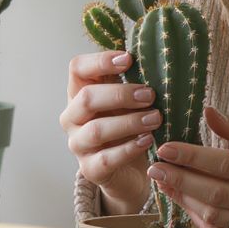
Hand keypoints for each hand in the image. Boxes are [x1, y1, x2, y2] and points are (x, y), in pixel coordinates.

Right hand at [60, 50, 161, 213]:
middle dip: (120, 95)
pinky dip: (128, 149)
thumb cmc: (128, 126)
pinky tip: (147, 141)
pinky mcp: (90, 169)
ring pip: (96, 130)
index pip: (77, 68)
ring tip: (155, 118)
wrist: (130, 171)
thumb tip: (153, 56)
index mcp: (79, 93)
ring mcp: (78, 145)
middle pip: (86, 99)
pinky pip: (106, 159)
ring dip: (128, 122)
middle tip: (150, 95)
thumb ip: (132, 80)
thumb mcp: (128, 101)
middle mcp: (73, 117)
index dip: (100, 61)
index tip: (128, 59)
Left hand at [147, 107, 228, 227]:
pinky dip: (196, 217)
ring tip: (164, 183)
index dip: (192, 157)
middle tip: (155, 167)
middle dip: (179, 179)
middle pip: (215, 192)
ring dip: (183, 198)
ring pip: (214, 214)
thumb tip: (208, 112)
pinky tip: (183, 200)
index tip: (166, 148)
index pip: (226, 164)